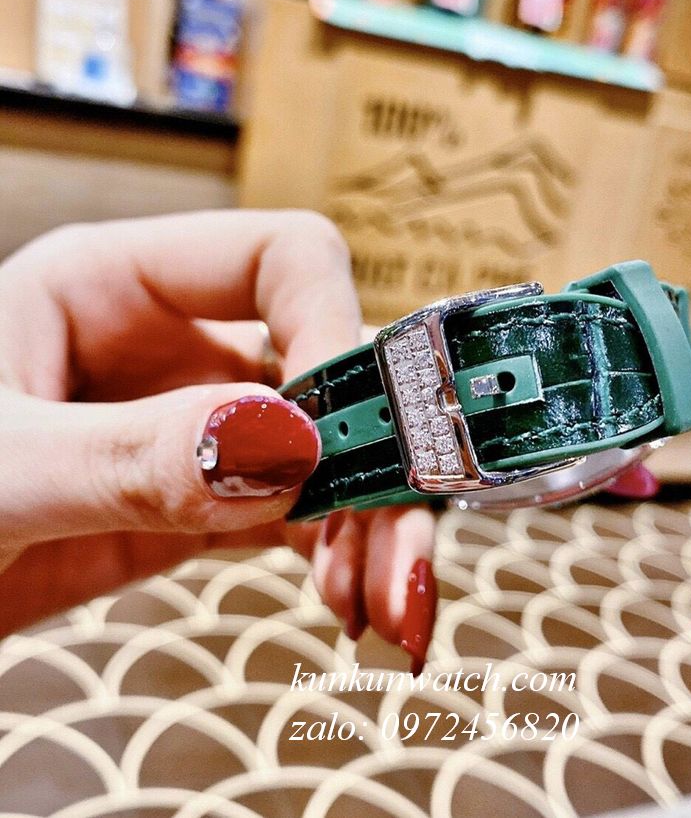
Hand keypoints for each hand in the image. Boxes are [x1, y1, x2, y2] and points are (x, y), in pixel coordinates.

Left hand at [0, 211, 436, 673]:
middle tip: (400, 556)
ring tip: (388, 604)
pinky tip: (350, 601)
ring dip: (372, 523)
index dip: (331, 332)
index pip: (281, 261)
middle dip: (376, 461)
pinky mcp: (201, 506)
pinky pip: (298, 516)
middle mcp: (174, 347)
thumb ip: (126, 456)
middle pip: (326, 374)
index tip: (339, 434)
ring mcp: (196, 430)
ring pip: (327, 454)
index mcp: (116, 284)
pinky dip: (337, 555)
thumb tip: (283, 445)